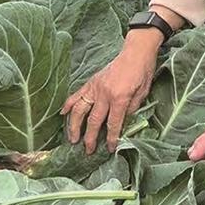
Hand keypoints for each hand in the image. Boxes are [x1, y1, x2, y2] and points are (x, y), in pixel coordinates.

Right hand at [63, 35, 160, 153]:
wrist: (136, 53)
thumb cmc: (142, 73)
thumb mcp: (142, 94)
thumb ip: (131, 110)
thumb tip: (121, 125)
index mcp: (119, 98)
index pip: (113, 124)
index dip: (111, 138)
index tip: (109, 149)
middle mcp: (104, 94)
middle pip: (94, 121)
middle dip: (90, 138)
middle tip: (87, 151)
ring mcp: (95, 87)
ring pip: (79, 110)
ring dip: (74, 126)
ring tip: (72, 138)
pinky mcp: (90, 82)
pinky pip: (76, 94)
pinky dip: (68, 104)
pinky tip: (62, 114)